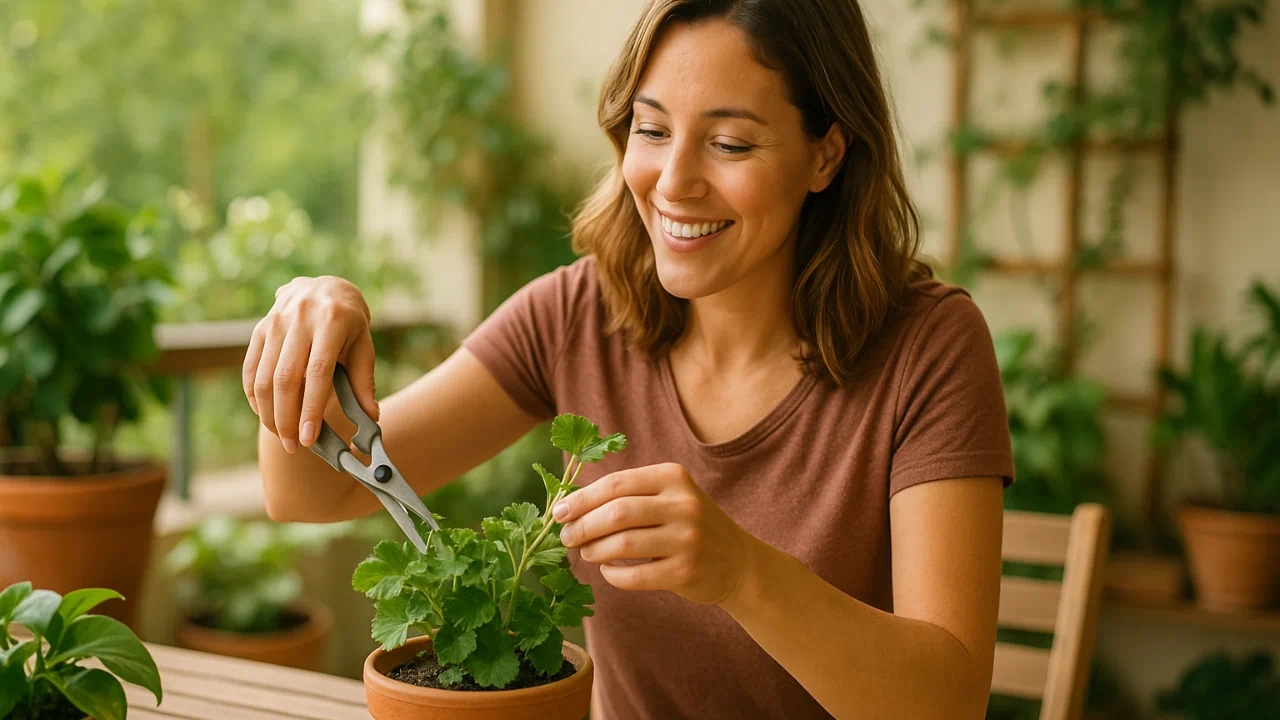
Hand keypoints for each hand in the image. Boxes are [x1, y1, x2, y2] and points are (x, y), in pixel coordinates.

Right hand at [243, 276, 377, 453]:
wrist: (325, 286)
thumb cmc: (350, 322)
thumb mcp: (363, 344)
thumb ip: (364, 380)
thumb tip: (371, 417)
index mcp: (332, 321)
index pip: (317, 372)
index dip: (310, 408)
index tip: (309, 438)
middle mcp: (300, 319)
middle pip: (285, 378)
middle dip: (286, 418)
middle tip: (294, 446)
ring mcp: (275, 322)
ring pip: (263, 377)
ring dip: (269, 413)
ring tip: (282, 436)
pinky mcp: (260, 329)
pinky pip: (251, 369)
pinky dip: (255, 397)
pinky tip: (266, 415)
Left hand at [553, 462, 753, 605]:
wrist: (737, 561)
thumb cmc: (688, 525)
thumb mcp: (668, 496)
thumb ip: (628, 495)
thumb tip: (570, 505)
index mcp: (673, 477)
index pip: (615, 484)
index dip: (581, 499)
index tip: (558, 512)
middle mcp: (683, 504)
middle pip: (615, 513)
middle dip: (582, 526)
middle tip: (566, 537)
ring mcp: (687, 539)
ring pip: (622, 545)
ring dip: (594, 551)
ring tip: (586, 553)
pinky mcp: (686, 572)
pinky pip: (634, 576)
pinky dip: (612, 575)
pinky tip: (607, 571)